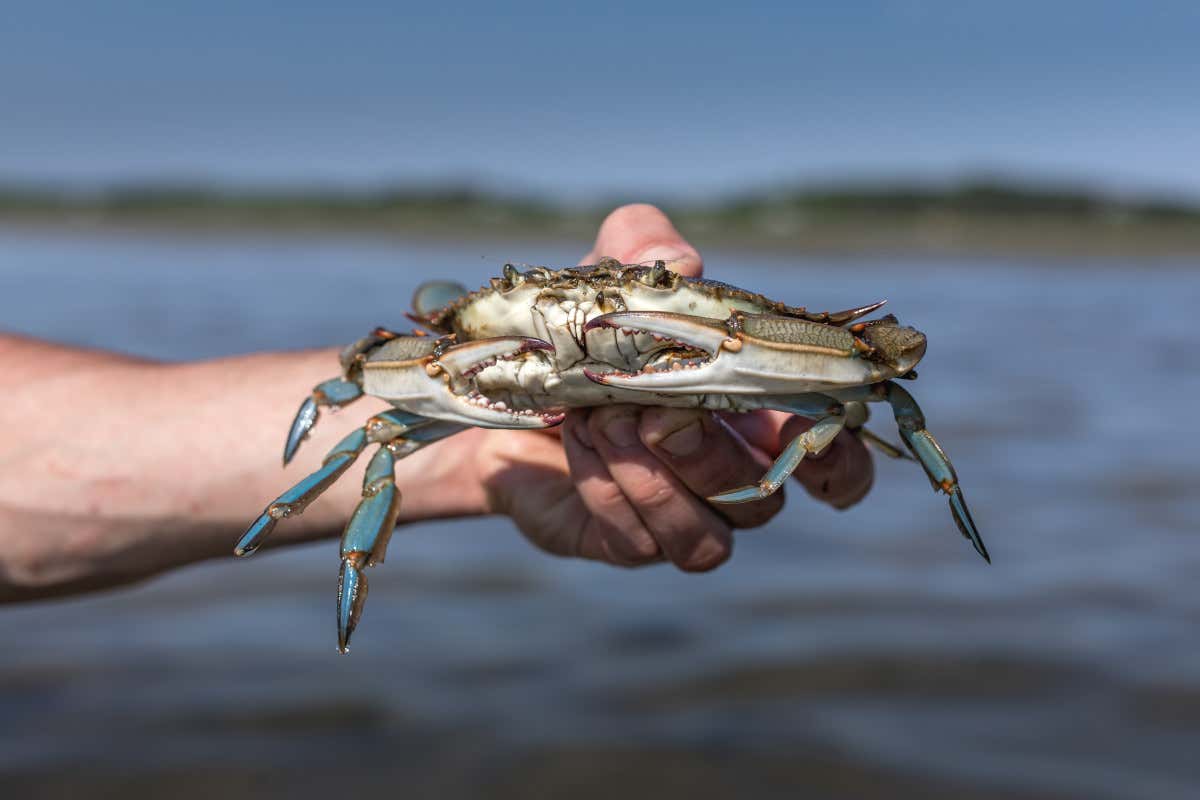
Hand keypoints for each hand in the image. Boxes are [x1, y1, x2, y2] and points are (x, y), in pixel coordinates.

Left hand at [463, 204, 873, 570]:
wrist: (499, 386)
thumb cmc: (581, 330)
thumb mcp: (607, 274)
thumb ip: (644, 244)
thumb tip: (682, 263)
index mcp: (756, 418)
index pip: (837, 469)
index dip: (840, 464)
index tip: (802, 430)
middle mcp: (729, 480)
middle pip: (759, 501)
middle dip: (706, 454)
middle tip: (650, 409)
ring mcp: (679, 519)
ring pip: (705, 541)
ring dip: (653, 480)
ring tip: (597, 418)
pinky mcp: (624, 541)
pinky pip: (637, 541)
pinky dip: (606, 488)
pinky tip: (573, 438)